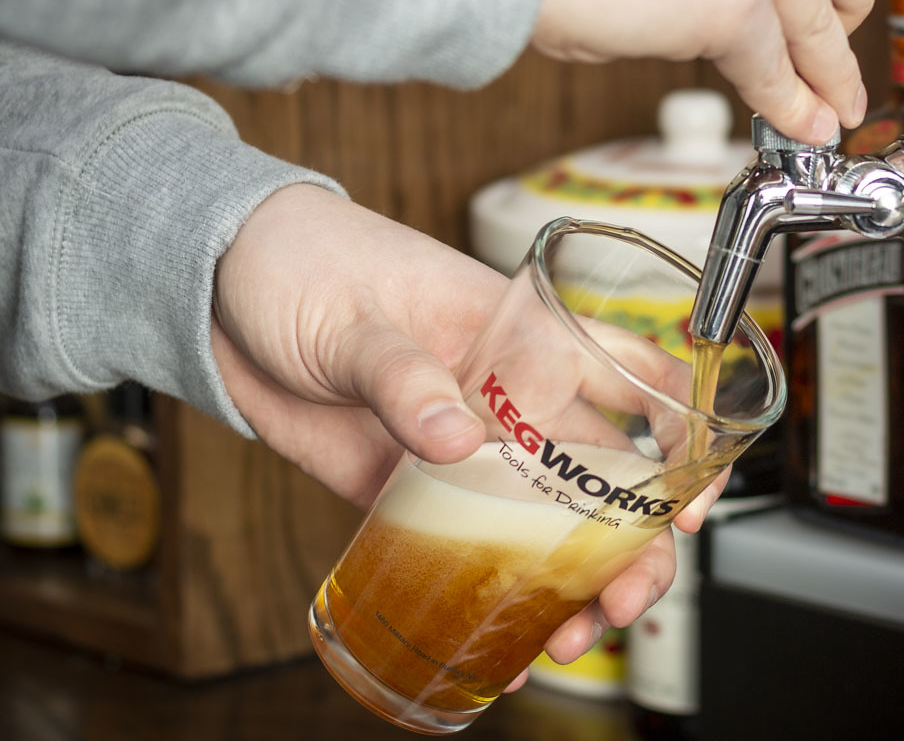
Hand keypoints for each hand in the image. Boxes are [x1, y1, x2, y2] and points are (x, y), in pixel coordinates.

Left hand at [210, 185, 720, 673]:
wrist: (214, 290)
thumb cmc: (302, 262)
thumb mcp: (355, 312)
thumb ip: (401, 372)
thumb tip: (452, 436)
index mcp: (515, 333)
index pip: (624, 377)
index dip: (676, 438)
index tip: (689, 503)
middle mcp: (500, 396)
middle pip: (595, 474)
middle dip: (627, 543)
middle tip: (624, 598)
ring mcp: (454, 448)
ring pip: (535, 523)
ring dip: (565, 583)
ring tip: (570, 636)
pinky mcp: (399, 485)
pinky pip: (454, 546)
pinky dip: (481, 596)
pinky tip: (498, 641)